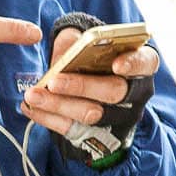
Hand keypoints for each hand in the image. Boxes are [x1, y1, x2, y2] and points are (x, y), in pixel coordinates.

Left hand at [20, 22, 158, 162]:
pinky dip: (48, 118)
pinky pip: (73, 129)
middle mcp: (135, 93)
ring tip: (33, 95)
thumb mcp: (89, 44)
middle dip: (82, 86)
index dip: (133, 64)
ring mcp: (118, 117)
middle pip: (114, 92)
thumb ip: (81, 40)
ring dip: (59, 105)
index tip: (116, 65)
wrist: (89, 88)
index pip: (145, 62)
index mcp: (140, 65)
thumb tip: (71, 44)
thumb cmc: (92, 60)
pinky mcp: (98, 135)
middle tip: (54, 81)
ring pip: (91, 114)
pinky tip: (30, 108)